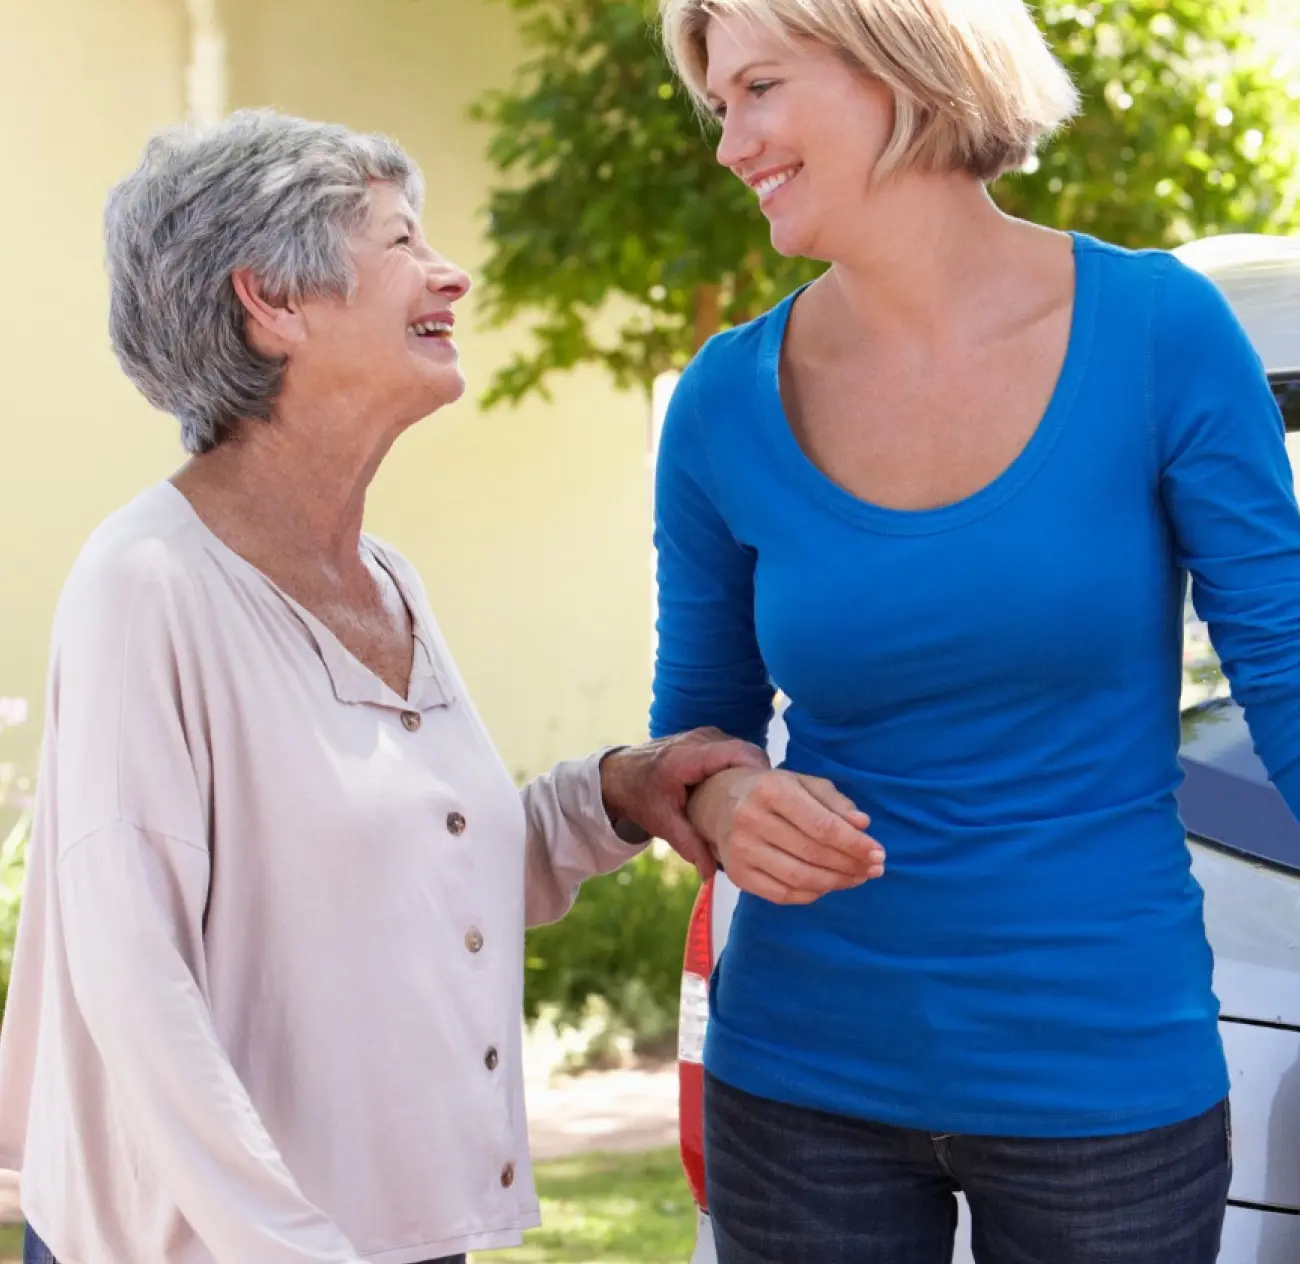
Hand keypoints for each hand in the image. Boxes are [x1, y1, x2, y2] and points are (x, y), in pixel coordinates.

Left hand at [600, 729, 769, 878]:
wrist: (621, 774)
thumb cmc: (640, 796)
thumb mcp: (662, 823)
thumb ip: (689, 846)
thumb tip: (711, 874)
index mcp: (688, 757)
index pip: (738, 753)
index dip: (759, 772)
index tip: (766, 801)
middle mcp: (700, 739)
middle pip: (747, 752)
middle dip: (758, 778)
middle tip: (763, 809)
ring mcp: (706, 734)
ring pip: (744, 750)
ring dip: (750, 773)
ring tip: (751, 803)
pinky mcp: (709, 738)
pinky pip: (735, 750)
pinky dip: (740, 768)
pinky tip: (738, 793)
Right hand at [689, 768, 884, 904]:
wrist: (721, 803)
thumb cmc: (775, 792)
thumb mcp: (805, 783)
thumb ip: (836, 802)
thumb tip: (863, 825)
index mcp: (771, 790)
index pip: (821, 825)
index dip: (854, 844)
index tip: (878, 853)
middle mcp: (750, 819)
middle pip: (813, 853)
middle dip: (851, 865)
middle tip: (874, 869)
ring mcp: (740, 850)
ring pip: (800, 878)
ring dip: (836, 882)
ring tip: (857, 878)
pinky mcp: (737, 874)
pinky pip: (783, 894)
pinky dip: (812, 894)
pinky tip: (828, 885)